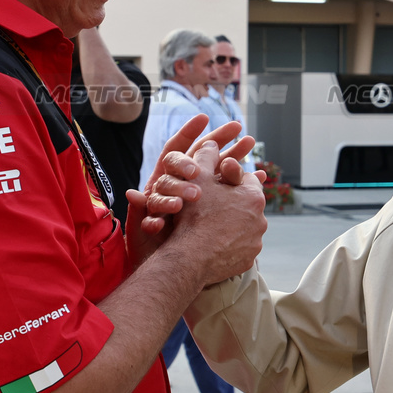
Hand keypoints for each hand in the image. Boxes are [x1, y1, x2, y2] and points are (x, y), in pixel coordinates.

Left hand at [126, 117, 256, 261]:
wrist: (164, 274)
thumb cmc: (148, 251)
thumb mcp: (141, 233)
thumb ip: (141, 213)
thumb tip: (132, 194)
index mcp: (164, 184)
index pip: (176, 151)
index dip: (189, 133)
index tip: (204, 119)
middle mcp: (182, 186)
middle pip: (202, 155)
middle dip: (220, 139)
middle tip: (236, 127)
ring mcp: (202, 198)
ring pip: (220, 171)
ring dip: (235, 155)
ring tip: (250, 142)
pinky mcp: (215, 212)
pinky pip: (232, 193)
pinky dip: (245, 185)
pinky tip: (260, 176)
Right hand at [160, 141, 266, 285]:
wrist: (191, 257)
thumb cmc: (195, 215)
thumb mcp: (198, 178)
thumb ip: (206, 157)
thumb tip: (211, 144)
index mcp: (253, 196)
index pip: (248, 180)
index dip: (231, 179)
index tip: (219, 182)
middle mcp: (261, 218)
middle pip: (247, 204)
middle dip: (233, 202)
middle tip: (213, 204)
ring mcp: (256, 241)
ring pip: (246, 226)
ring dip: (233, 223)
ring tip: (212, 225)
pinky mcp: (249, 259)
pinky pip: (241, 246)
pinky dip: (230, 243)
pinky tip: (214, 242)